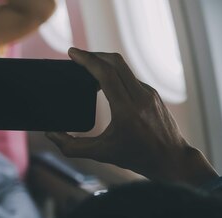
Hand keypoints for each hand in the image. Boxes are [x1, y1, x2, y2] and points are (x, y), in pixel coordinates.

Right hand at [47, 48, 217, 185]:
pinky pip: (130, 77)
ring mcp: (148, 93)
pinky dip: (114, 74)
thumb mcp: (100, 154)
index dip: (87, 60)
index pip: (105, 73)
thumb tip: (50, 134)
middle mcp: (140, 97)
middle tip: (76, 56)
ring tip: (87, 68)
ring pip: (124, 67)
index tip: (72, 53)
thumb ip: (71, 146)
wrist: (171, 159)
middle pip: (115, 62)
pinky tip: (105, 80)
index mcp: (126, 110)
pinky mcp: (152, 94)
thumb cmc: (136, 157)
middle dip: (93, 55)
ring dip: (104, 63)